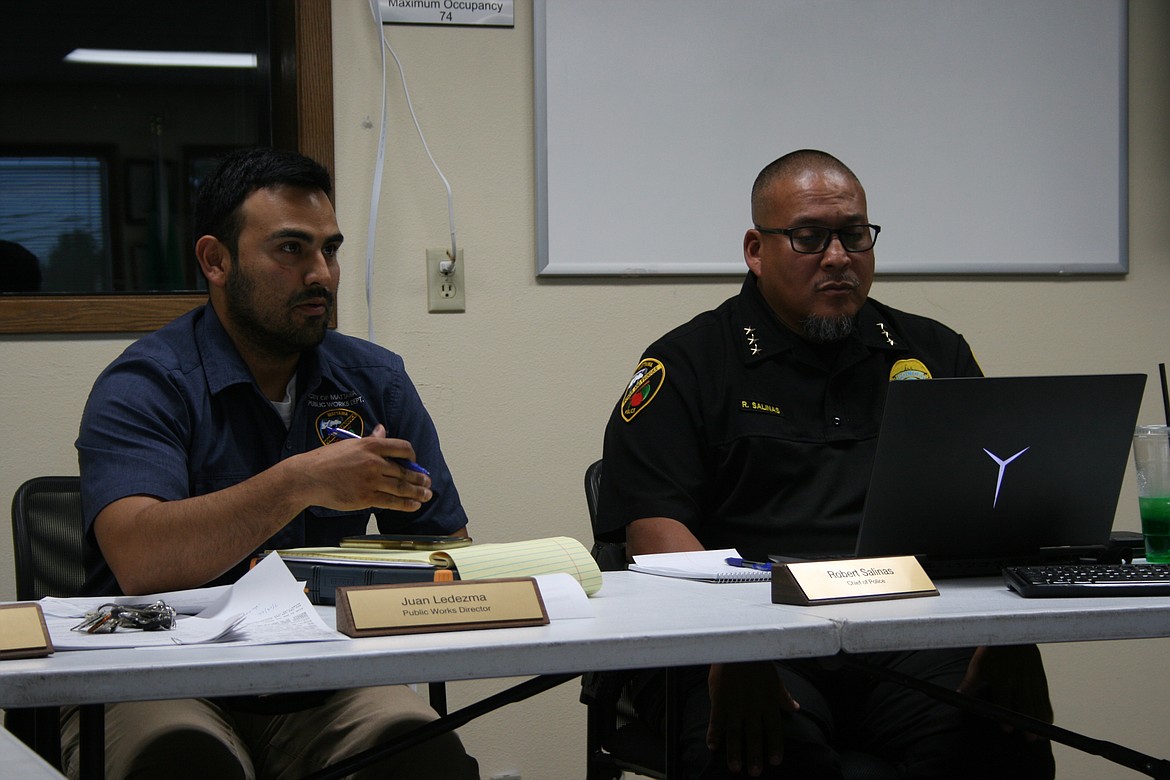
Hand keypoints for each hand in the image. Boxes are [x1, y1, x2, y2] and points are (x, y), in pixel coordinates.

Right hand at [292, 424, 432, 511]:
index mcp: (371, 445)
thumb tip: (382, 430)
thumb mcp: (350, 444)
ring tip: (426, 495)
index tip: (414, 461)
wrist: (308, 477)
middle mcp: (374, 462)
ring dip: (417, 492)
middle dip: (420, 478)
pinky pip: (391, 502)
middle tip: (428, 482)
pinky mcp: (366, 498)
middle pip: (405, 470)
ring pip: (401, 487)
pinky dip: (406, 504)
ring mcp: (371, 480)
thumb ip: (370, 439)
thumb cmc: (326, 460)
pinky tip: (414, 505)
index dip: (412, 455)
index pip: (402, 447)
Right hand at [707, 661, 798, 775]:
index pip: (773, 730)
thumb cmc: (757, 662)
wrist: (739, 647)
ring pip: (736, 734)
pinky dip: (714, 734)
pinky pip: (716, 721)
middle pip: (754, 736)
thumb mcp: (774, 680)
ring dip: (735, 752)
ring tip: (735, 767)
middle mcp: (753, 708)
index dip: (774, 746)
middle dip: (755, 756)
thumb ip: (783, 696)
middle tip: (755, 772)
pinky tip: (713, 747)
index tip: (775, 761)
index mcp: (768, 703)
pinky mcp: (719, 700)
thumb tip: (795, 708)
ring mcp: (735, 705)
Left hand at [958, 645, 1053, 738]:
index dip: (1007, 718)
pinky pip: (1045, 698)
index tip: (1006, 729)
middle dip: (1027, 725)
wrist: (1013, 635)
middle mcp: (1019, 681)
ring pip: (1038, 705)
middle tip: (1028, 739)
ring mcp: (1032, 680)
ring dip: (1040, 722)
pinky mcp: (1040, 678)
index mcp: (1002, 679)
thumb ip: (970, 683)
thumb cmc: (992, 651)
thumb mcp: (978, 665)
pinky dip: (1047, 711)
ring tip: (1039, 737)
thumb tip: (958, 696)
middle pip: (1025, 707)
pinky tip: (1047, 722)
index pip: (1005, 703)